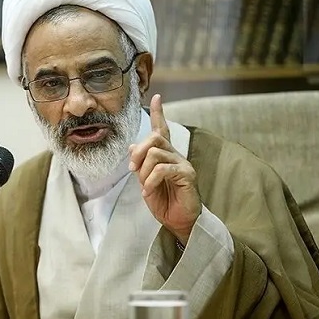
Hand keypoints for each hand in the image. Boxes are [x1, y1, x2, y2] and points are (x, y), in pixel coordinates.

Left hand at [129, 94, 201, 245]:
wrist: (179, 221)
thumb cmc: (164, 202)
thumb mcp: (146, 181)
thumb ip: (141, 164)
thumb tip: (131, 146)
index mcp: (166, 155)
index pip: (162, 129)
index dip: (159, 113)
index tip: (157, 97)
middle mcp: (176, 155)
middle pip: (154, 138)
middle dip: (138, 152)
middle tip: (133, 169)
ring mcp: (183, 164)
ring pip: (155, 153)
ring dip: (143, 171)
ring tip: (144, 186)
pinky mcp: (187, 175)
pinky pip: (163, 169)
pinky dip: (151, 180)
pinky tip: (148, 192)